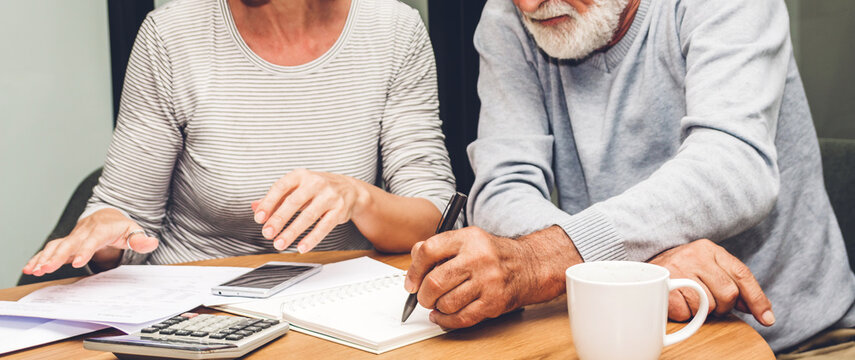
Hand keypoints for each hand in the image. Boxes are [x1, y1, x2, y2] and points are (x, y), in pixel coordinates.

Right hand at [21, 208, 158, 275]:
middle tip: (47, 268)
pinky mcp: (67, 242)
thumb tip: (152, 242)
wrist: (106, 215)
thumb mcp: (134, 231)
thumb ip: (141, 239)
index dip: (84, 251)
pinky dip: (39, 257)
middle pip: (70, 244)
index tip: (76, 262)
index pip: (92, 240)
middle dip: (57, 256)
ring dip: (44, 257)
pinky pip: (51, 249)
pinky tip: (30, 268)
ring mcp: (74, 236)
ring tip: (34, 270)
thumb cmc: (120, 226)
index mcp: (101, 229)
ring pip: (57, 245)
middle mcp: (84, 232)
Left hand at [252, 169, 368, 252]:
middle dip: (279, 219)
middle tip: (267, 234)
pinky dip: (312, 238)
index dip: (268, 203)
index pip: (281, 187)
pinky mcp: (339, 210)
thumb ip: (276, 197)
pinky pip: (324, 226)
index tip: (259, 218)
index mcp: (301, 175)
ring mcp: (329, 196)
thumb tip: (255, 207)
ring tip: (280, 243)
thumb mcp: (297, 187)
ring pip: (308, 216)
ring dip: (292, 232)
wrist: (350, 189)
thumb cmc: (318, 189)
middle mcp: (315, 183)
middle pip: (294, 202)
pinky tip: (302, 246)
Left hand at [405, 226, 578, 327]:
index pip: (428, 251)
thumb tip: (413, 259)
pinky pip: (461, 318)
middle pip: (435, 281)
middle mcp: (478, 258)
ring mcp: (488, 281)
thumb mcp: (467, 239)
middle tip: (423, 297)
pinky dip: (446, 321)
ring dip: (436, 307)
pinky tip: (442, 316)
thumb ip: (439, 246)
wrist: (527, 266)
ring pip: (446, 302)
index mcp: (468, 238)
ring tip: (438, 303)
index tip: (411, 283)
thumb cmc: (491, 255)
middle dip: (423, 295)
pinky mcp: (493, 302)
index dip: (414, 270)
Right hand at [648, 239, 774, 325]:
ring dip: (702, 310)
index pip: (742, 274)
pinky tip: (679, 302)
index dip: (757, 299)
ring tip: (690, 299)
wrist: (645, 268)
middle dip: (723, 306)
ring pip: (708, 306)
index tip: (766, 318)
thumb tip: (759, 310)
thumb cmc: (682, 270)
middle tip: (709, 302)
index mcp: (710, 249)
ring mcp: (679, 269)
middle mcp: (695, 255)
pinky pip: (688, 312)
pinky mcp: (665, 285)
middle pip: (728, 294)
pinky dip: (686, 313)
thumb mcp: (709, 267)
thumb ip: (734, 283)